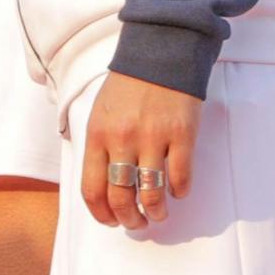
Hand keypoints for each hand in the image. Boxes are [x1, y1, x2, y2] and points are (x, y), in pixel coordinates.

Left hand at [76, 71, 200, 231]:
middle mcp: (123, 140)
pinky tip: (178, 191)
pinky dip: (179, 191)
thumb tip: (104, 186)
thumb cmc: (130, 84)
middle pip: (121, 197)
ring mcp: (153, 138)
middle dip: (129, 219)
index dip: (102, 214)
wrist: (162, 51)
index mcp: (98, 135)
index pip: (92, 189)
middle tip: (137, 223)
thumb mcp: (100, 113)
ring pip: (151, 193)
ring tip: (158, 214)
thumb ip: (99, 146)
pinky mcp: (182, 135)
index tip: (111, 220)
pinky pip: (180, 177)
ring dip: (155, 212)